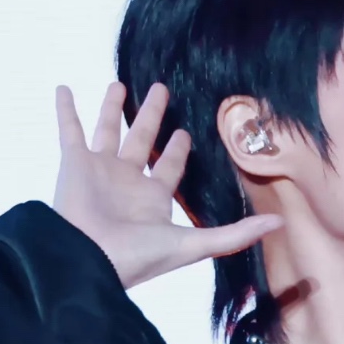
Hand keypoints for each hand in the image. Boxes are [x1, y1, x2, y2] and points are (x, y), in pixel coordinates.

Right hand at [52, 80, 283, 290]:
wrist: (90, 258)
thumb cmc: (139, 257)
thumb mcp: (195, 244)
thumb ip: (236, 233)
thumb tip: (279, 224)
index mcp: (153, 199)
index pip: (170, 167)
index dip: (179, 150)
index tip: (186, 131)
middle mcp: (127, 182)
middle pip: (142, 141)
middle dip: (152, 117)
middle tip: (161, 90)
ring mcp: (99, 170)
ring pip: (108, 130)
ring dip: (112, 108)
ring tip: (119, 84)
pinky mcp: (74, 162)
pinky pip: (69, 129)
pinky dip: (65, 110)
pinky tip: (64, 89)